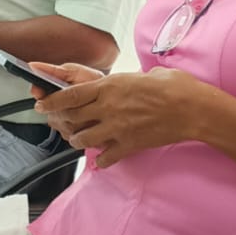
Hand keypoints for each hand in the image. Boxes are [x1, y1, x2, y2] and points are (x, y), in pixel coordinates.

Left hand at [33, 67, 204, 167]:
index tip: (42, 104)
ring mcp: (118, 128)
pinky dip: (102, 160)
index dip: (52, 101)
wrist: (193, 110)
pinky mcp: (129, 145)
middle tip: (56, 122)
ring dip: (78, 140)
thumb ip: (127, 81)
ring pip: (83, 140)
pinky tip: (104, 158)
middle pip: (72, 118)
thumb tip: (126, 84)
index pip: (71, 95)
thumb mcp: (145, 74)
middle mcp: (109, 107)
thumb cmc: (175, 87)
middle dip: (59, 121)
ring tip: (79, 138)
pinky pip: (106, 158)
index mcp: (111, 86)